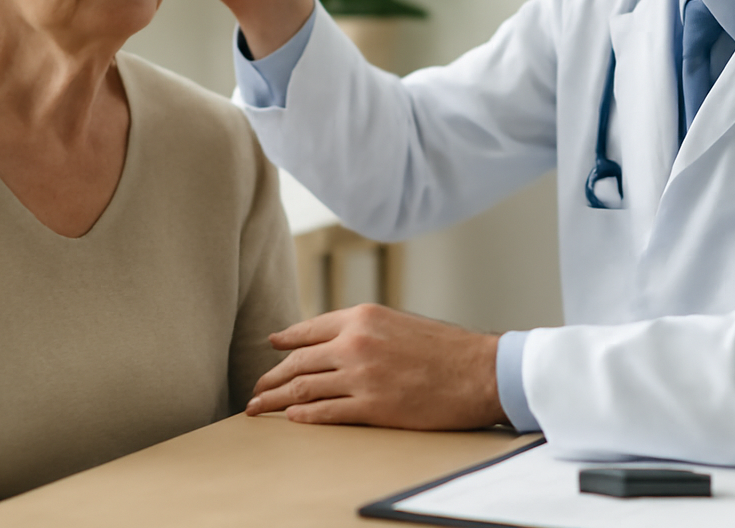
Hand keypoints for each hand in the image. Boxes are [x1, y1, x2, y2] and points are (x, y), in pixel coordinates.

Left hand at [245, 303, 506, 429]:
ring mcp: (362, 376)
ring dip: (275, 399)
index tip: (271, 348)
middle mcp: (356, 342)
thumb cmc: (446, 349)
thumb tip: (336, 341)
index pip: (309, 329)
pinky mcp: (373, 406)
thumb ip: (364, 329)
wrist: (479, 371)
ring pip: (304, 387)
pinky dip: (303, 415)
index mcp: (362, 316)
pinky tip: (291, 418)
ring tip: (259, 407)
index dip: (285, 341)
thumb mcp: (398, 324)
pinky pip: (325, 412)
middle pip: (298, 361)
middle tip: (255, 388)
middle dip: (270, 377)